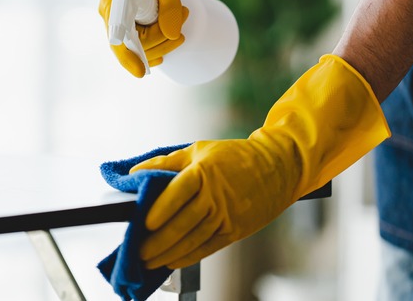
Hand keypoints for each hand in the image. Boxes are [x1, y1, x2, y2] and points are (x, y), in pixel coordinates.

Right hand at [98, 0, 200, 76]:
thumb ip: (168, 4)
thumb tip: (173, 34)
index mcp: (112, 5)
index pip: (117, 41)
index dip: (129, 59)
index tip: (144, 72)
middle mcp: (112, 14)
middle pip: (133, 45)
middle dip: (159, 43)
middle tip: (183, 26)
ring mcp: (121, 16)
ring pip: (138, 43)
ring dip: (161, 41)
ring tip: (184, 17)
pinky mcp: (132, 16)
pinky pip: (140, 37)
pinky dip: (156, 42)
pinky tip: (169, 44)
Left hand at [130, 55, 390, 268]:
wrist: (278, 168)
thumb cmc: (233, 157)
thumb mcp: (198, 150)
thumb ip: (165, 163)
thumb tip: (134, 174)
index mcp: (205, 172)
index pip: (179, 192)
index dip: (161, 208)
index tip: (144, 222)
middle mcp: (216, 196)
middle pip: (183, 222)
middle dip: (158, 240)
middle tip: (138, 250)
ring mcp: (228, 216)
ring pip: (194, 239)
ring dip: (169, 253)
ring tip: (149, 260)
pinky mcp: (235, 230)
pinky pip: (208, 247)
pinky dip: (188, 257)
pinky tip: (172, 261)